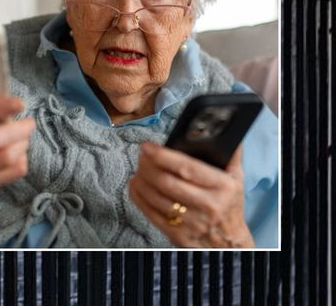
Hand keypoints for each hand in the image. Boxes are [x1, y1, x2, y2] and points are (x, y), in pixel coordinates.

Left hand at [129, 143, 253, 247]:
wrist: (229, 241)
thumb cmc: (229, 204)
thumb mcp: (236, 179)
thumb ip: (231, 154)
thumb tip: (224, 130)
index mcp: (222, 187)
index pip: (187, 168)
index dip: (163, 156)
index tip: (147, 146)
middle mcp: (208, 205)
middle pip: (166, 182)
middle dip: (147, 166)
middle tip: (142, 156)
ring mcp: (191, 222)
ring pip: (155, 197)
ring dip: (141, 179)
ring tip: (139, 169)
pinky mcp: (177, 234)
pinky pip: (150, 212)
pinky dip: (137, 196)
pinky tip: (135, 184)